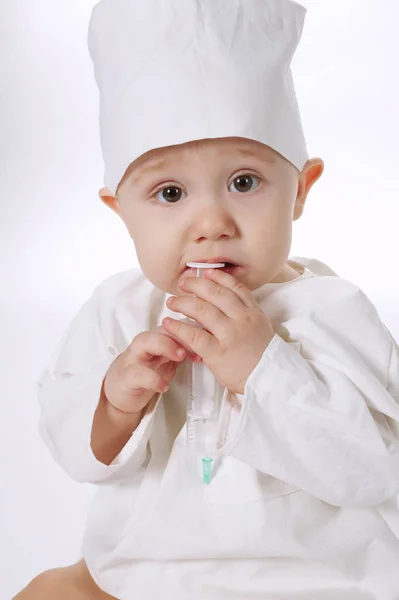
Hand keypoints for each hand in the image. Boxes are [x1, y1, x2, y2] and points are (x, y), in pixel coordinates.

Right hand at [103, 326, 201, 414]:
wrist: (121, 392)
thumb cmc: (147, 372)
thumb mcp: (167, 360)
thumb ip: (183, 350)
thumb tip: (208, 343)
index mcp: (157, 338)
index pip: (176, 325)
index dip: (193, 329)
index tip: (209, 339)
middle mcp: (145, 343)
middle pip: (161, 328)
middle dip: (180, 333)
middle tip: (196, 344)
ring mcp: (134, 357)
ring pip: (144, 341)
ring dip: (165, 346)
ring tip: (180, 356)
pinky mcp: (126, 376)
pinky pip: (138, 373)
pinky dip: (153, 379)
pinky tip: (164, 385)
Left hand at [162, 269, 274, 394]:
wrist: (271, 378)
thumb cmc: (264, 357)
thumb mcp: (261, 328)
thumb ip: (245, 315)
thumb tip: (226, 304)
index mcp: (253, 313)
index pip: (235, 287)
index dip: (219, 278)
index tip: (205, 272)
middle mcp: (242, 320)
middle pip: (216, 294)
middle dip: (196, 285)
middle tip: (183, 283)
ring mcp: (230, 335)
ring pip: (202, 311)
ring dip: (183, 303)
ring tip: (172, 302)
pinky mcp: (218, 352)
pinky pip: (194, 336)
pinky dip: (179, 328)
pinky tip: (168, 324)